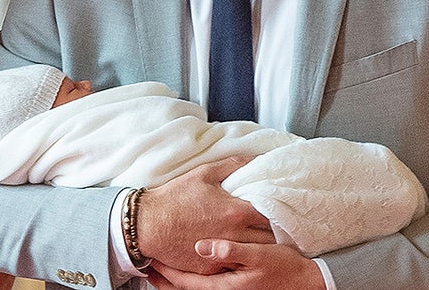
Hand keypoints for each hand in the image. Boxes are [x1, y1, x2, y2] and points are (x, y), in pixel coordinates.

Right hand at [136, 156, 273, 273]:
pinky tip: (242, 255)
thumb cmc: (173, 198)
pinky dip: (240, 261)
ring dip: (260, 249)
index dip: (279, 211)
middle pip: (269, 239)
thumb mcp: (203, 174)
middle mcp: (234, 235)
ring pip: (254, 255)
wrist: (147, 224)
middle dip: (274, 233)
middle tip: (278, 227)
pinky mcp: (211, 268)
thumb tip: (253, 160)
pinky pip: (235, 267)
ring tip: (263, 242)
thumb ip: (231, 165)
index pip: (271, 214)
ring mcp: (223, 254)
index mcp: (235, 212)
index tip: (282, 208)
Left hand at [147, 240, 325, 289]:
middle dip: (165, 278)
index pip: (186, 282)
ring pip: (194, 287)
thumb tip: (201, 246)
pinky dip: (192, 278)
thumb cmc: (285, 267)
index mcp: (225, 287)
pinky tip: (190, 267)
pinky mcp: (235, 287)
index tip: (150, 260)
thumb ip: (230, 252)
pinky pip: (206, 284)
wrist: (306, 280)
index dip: (167, 272)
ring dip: (176, 279)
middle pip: (185, 288)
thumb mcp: (259, 256)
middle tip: (146, 266)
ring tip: (160, 267)